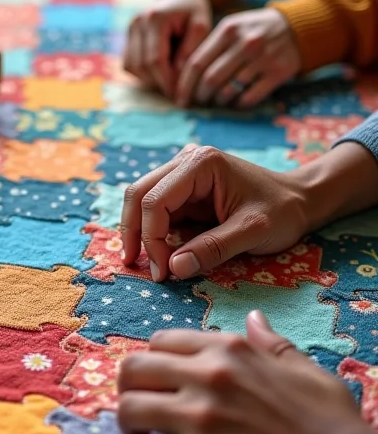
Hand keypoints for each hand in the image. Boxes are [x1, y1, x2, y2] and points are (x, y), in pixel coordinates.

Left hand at [117, 311, 374, 433]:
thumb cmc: (333, 425)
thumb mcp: (304, 369)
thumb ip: (269, 343)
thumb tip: (252, 317)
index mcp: (229, 350)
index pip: (159, 342)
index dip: (154, 364)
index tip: (161, 384)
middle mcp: (208, 377)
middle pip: (131, 369)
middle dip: (129, 389)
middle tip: (143, 410)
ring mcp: (200, 421)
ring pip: (127, 411)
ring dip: (130, 428)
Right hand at [120, 145, 307, 281]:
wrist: (300, 201)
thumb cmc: (282, 212)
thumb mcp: (252, 232)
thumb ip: (212, 249)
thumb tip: (173, 268)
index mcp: (200, 164)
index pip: (155, 201)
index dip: (151, 238)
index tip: (163, 272)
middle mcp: (184, 162)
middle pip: (138, 195)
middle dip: (134, 232)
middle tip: (135, 265)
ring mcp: (182, 174)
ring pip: (142, 201)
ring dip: (139, 232)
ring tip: (143, 262)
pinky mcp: (184, 189)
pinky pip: (157, 209)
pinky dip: (152, 231)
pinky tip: (157, 253)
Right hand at [124, 0, 211, 96]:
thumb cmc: (194, 9)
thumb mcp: (201, 25)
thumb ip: (191, 49)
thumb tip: (178, 77)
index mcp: (155, 18)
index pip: (155, 60)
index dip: (166, 81)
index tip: (179, 95)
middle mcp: (137, 23)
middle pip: (141, 66)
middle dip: (158, 83)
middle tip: (176, 92)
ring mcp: (129, 29)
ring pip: (132, 67)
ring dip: (149, 79)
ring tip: (169, 81)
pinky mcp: (127, 36)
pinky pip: (129, 64)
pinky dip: (142, 73)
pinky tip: (159, 72)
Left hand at [175, 8, 300, 107]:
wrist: (298, 26)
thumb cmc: (254, 30)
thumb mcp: (232, 27)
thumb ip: (209, 47)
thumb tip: (183, 78)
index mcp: (228, 30)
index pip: (196, 63)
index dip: (184, 85)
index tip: (179, 99)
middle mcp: (245, 43)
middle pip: (210, 79)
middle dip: (200, 96)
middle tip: (199, 102)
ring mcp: (263, 58)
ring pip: (229, 90)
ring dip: (218, 101)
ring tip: (217, 100)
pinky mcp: (278, 72)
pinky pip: (250, 97)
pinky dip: (238, 104)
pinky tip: (236, 101)